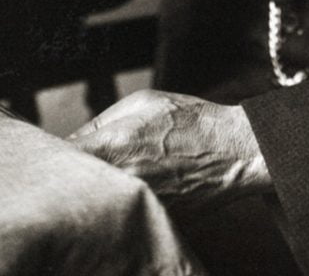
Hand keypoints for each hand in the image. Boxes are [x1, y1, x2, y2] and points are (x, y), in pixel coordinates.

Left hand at [69, 89, 270, 213]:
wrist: (233, 151)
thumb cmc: (190, 120)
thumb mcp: (142, 103)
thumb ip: (101, 122)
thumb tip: (71, 142)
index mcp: (114, 146)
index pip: (61, 157)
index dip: (59, 155)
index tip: (64, 152)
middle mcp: (122, 181)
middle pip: (76, 186)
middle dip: (76, 176)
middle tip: (86, 165)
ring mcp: (136, 205)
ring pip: (98, 205)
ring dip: (98, 193)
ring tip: (119, 175)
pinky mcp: (150, 222)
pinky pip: (122, 216)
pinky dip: (121, 207)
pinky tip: (134, 192)